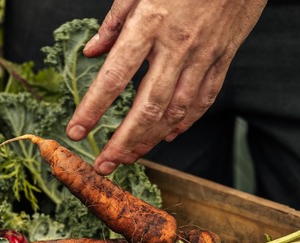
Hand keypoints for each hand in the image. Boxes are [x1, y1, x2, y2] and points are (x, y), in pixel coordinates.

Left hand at [66, 0, 265, 174]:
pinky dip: (186, 122)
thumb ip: (115, 21)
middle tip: (105, 164)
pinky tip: (169, 135)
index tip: (76, 131)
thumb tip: (92, 52)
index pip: (114, 77)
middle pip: (147, 107)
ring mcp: (203, 55)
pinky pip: (205, 99)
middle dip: (123, 142)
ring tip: (131, 156)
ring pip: (176, 110)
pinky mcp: (223, 57)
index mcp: (150, 24)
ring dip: (151, 139)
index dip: (93, 109)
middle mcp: (176, 46)